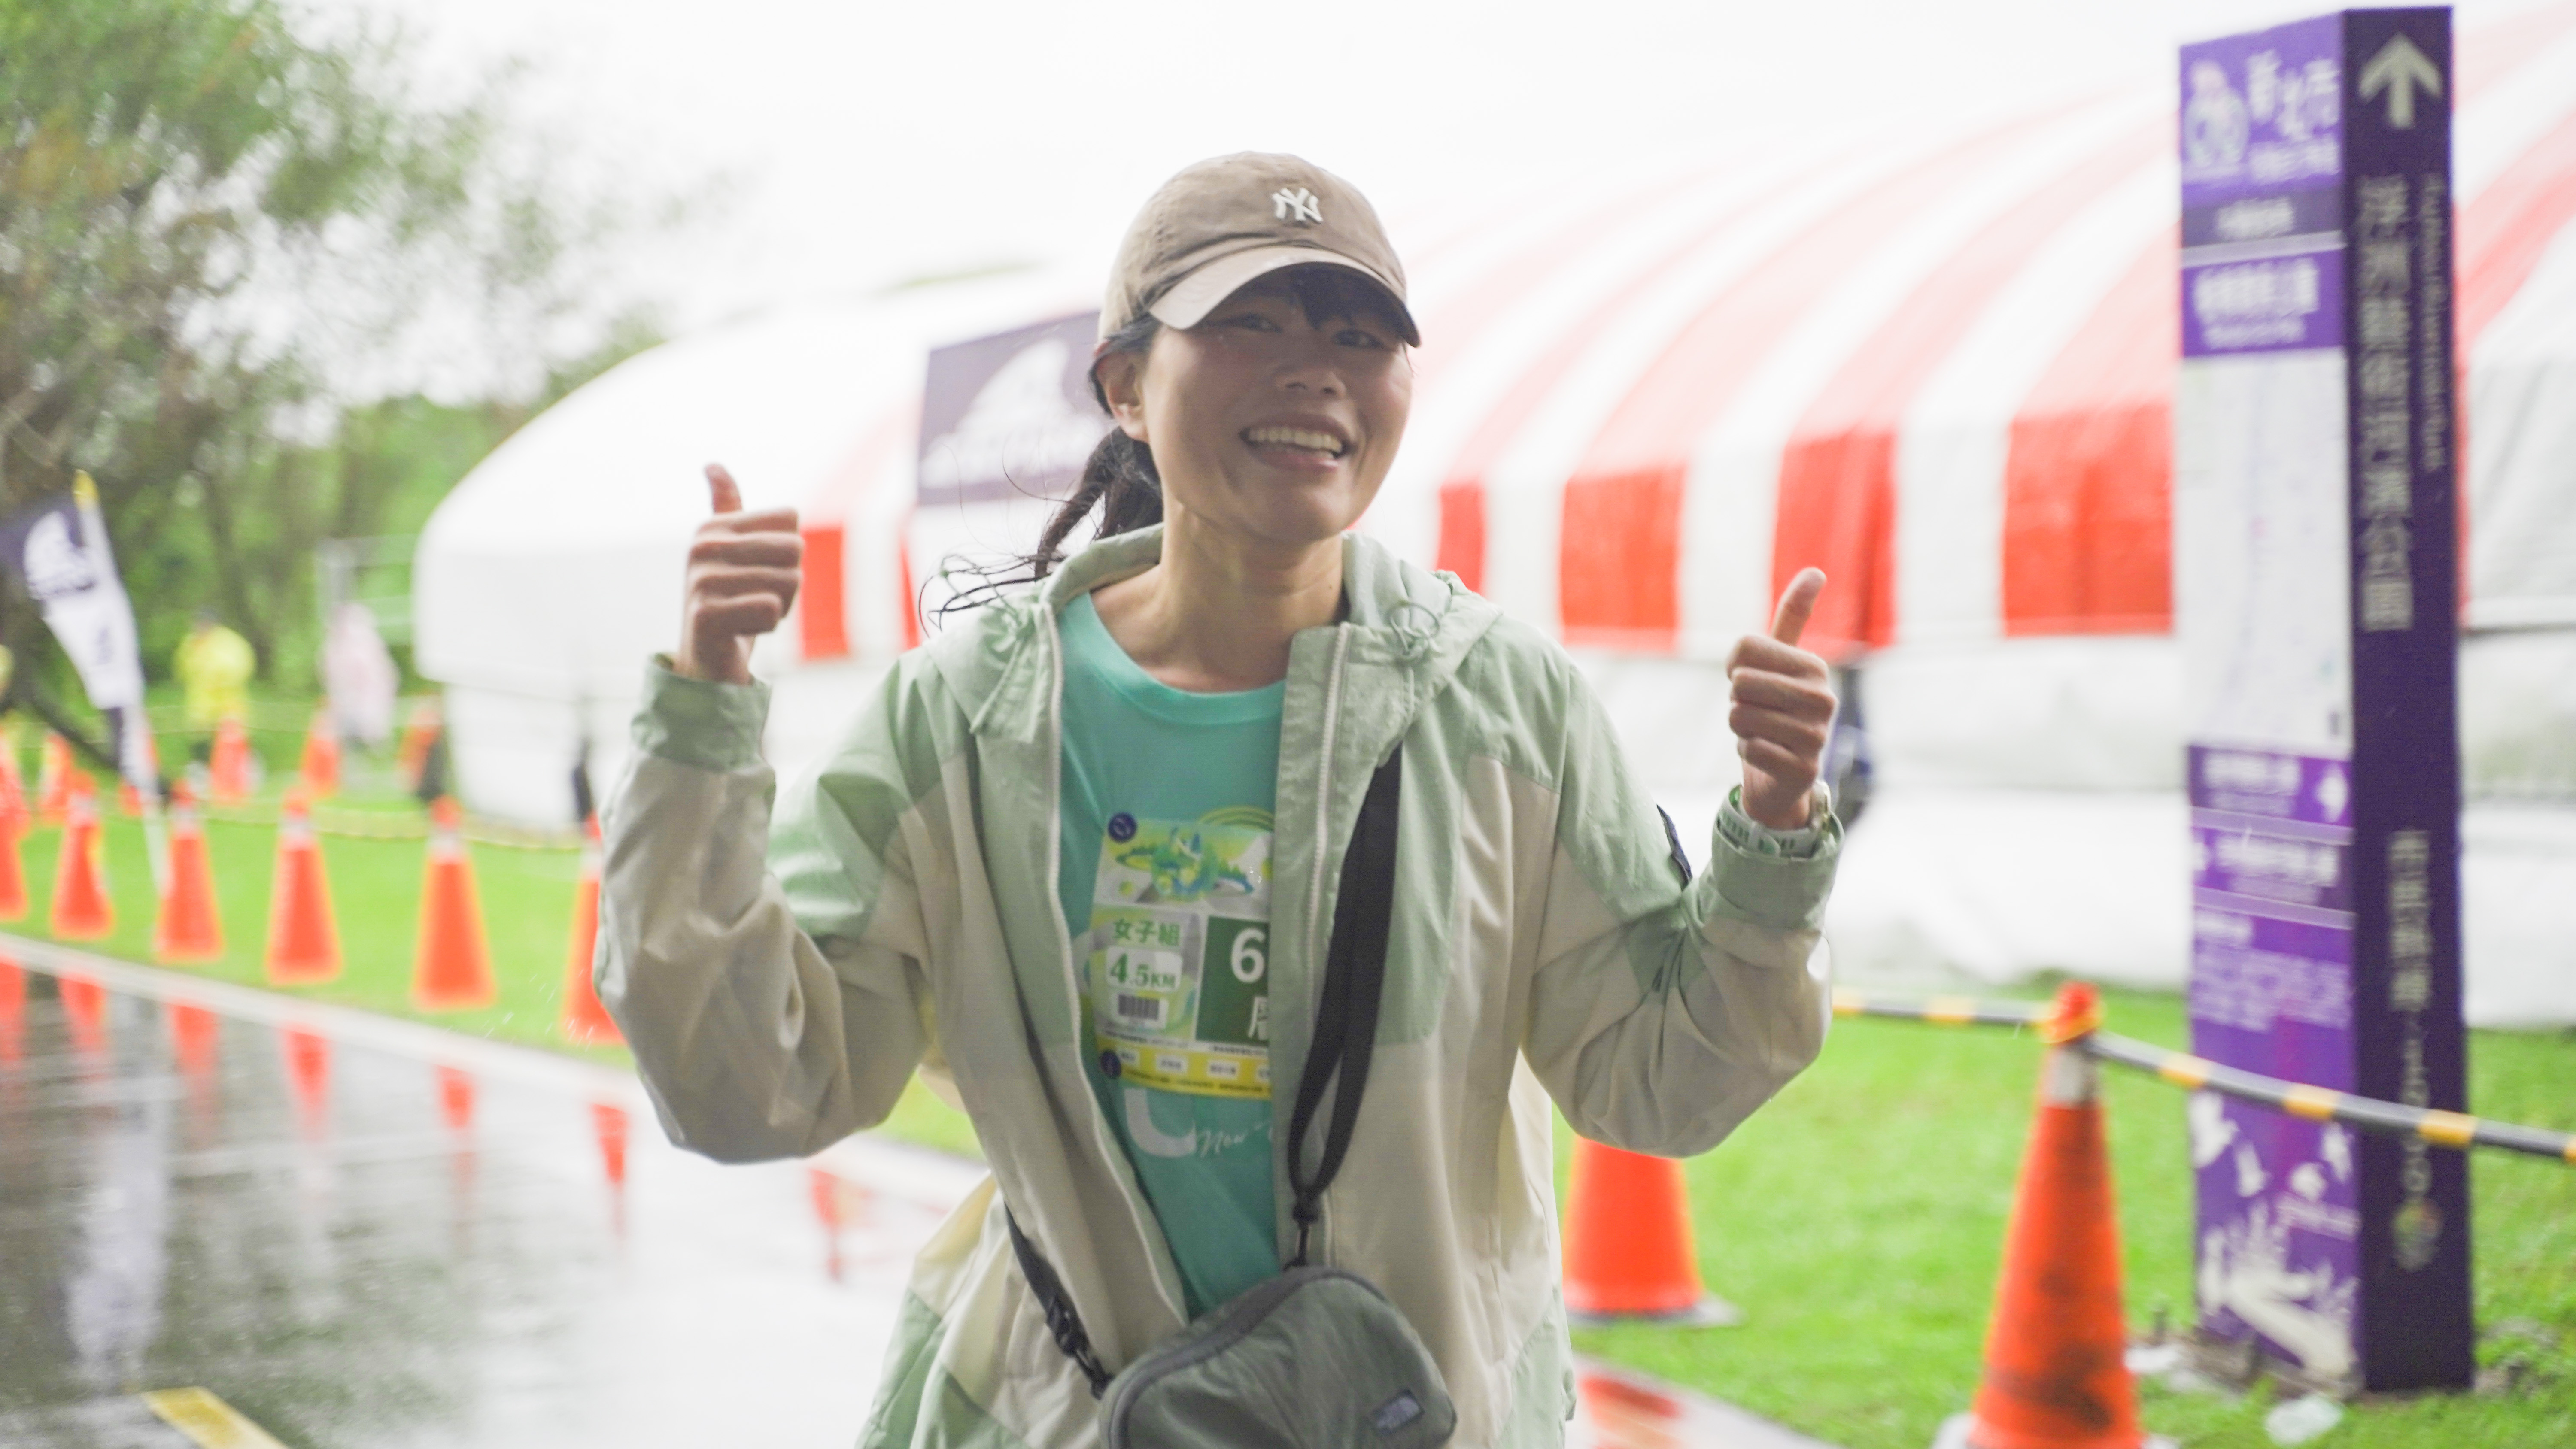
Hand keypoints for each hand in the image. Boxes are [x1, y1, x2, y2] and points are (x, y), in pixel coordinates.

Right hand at [676, 463, 801, 685]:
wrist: (706, 660)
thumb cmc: (730, 601)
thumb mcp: (732, 549)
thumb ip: (727, 507)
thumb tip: (712, 464)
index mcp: (712, 526)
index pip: (791, 520)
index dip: (787, 552)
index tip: (756, 571)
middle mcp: (701, 547)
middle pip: (794, 548)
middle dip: (788, 581)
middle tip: (756, 597)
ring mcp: (701, 580)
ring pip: (788, 581)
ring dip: (779, 606)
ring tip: (748, 615)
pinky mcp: (706, 615)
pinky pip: (771, 608)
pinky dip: (767, 626)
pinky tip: (742, 631)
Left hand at [1725, 568, 1834, 829]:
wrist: (1782, 772)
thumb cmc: (1774, 708)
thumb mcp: (1780, 660)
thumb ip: (1793, 617)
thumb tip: (1815, 571)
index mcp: (1814, 666)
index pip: (1743, 649)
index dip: (1735, 668)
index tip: (1755, 683)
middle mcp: (1823, 698)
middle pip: (1740, 683)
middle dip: (1737, 701)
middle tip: (1758, 712)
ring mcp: (1818, 736)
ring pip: (1739, 716)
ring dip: (1741, 728)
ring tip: (1764, 733)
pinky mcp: (1804, 770)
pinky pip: (1748, 750)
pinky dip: (1747, 753)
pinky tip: (1769, 756)